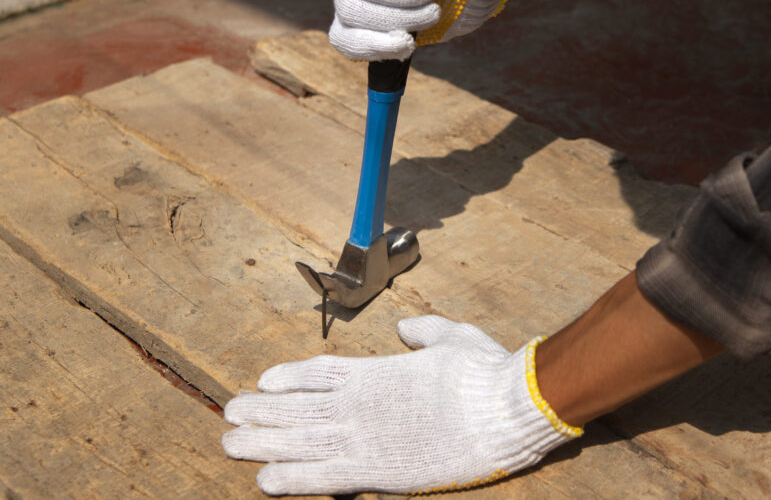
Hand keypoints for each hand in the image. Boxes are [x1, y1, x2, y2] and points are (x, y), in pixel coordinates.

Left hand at [221, 316, 580, 494]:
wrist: (502, 410)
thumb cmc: (483, 373)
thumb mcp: (453, 337)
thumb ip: (423, 331)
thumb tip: (405, 328)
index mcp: (377, 371)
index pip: (317, 373)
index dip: (287, 378)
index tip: (262, 382)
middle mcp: (360, 403)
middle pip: (297, 407)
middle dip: (260, 412)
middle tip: (230, 414)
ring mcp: (364, 437)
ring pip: (299, 440)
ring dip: (261, 442)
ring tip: (230, 443)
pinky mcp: (377, 472)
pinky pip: (322, 477)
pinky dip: (290, 478)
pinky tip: (264, 480)